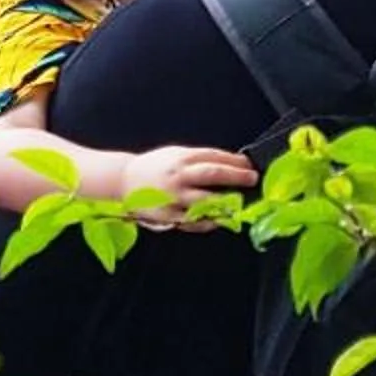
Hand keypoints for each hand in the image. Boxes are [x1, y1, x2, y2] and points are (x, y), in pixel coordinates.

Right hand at [125, 146, 258, 223]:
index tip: (249, 164)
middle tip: (251, 179)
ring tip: (238, 202)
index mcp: (182, 158)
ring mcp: (173, 196)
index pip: (214, 156)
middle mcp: (178, 176)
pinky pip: (191, 220)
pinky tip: (218, 220)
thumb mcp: (176, 154)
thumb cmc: (154, 166)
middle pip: (212, 174)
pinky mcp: (168, 215)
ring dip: (224, 201)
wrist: (124, 180)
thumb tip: (228, 163)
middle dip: (235, 176)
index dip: (235, 160)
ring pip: (203, 200)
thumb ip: (199, 159)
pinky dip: (207, 221)